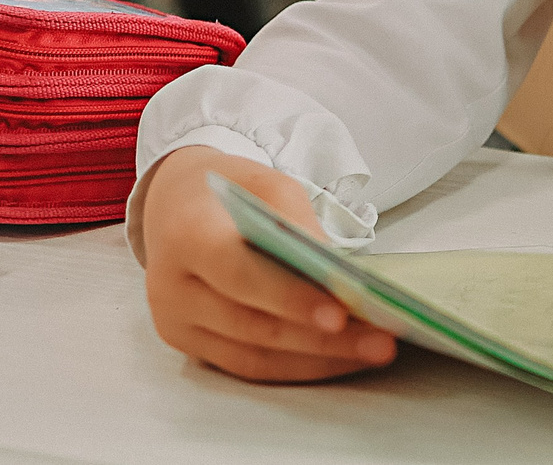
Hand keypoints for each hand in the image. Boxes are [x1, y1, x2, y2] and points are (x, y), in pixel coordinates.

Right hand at [140, 147, 397, 382]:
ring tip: (374, 351)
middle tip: (380, 342)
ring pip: (254, 357)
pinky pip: (250, 367)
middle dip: (322, 340)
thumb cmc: (231, 191)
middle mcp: (172, 290)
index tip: (341, 313)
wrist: (175, 202)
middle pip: (253, 326)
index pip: (239, 275)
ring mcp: (177, 325)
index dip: (289, 297)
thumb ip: (300, 226)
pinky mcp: (192, 347)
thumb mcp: (269, 185)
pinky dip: (301, 366)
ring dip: (319, 361)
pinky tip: (343, 358)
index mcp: (186, 238)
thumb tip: (340, 277)